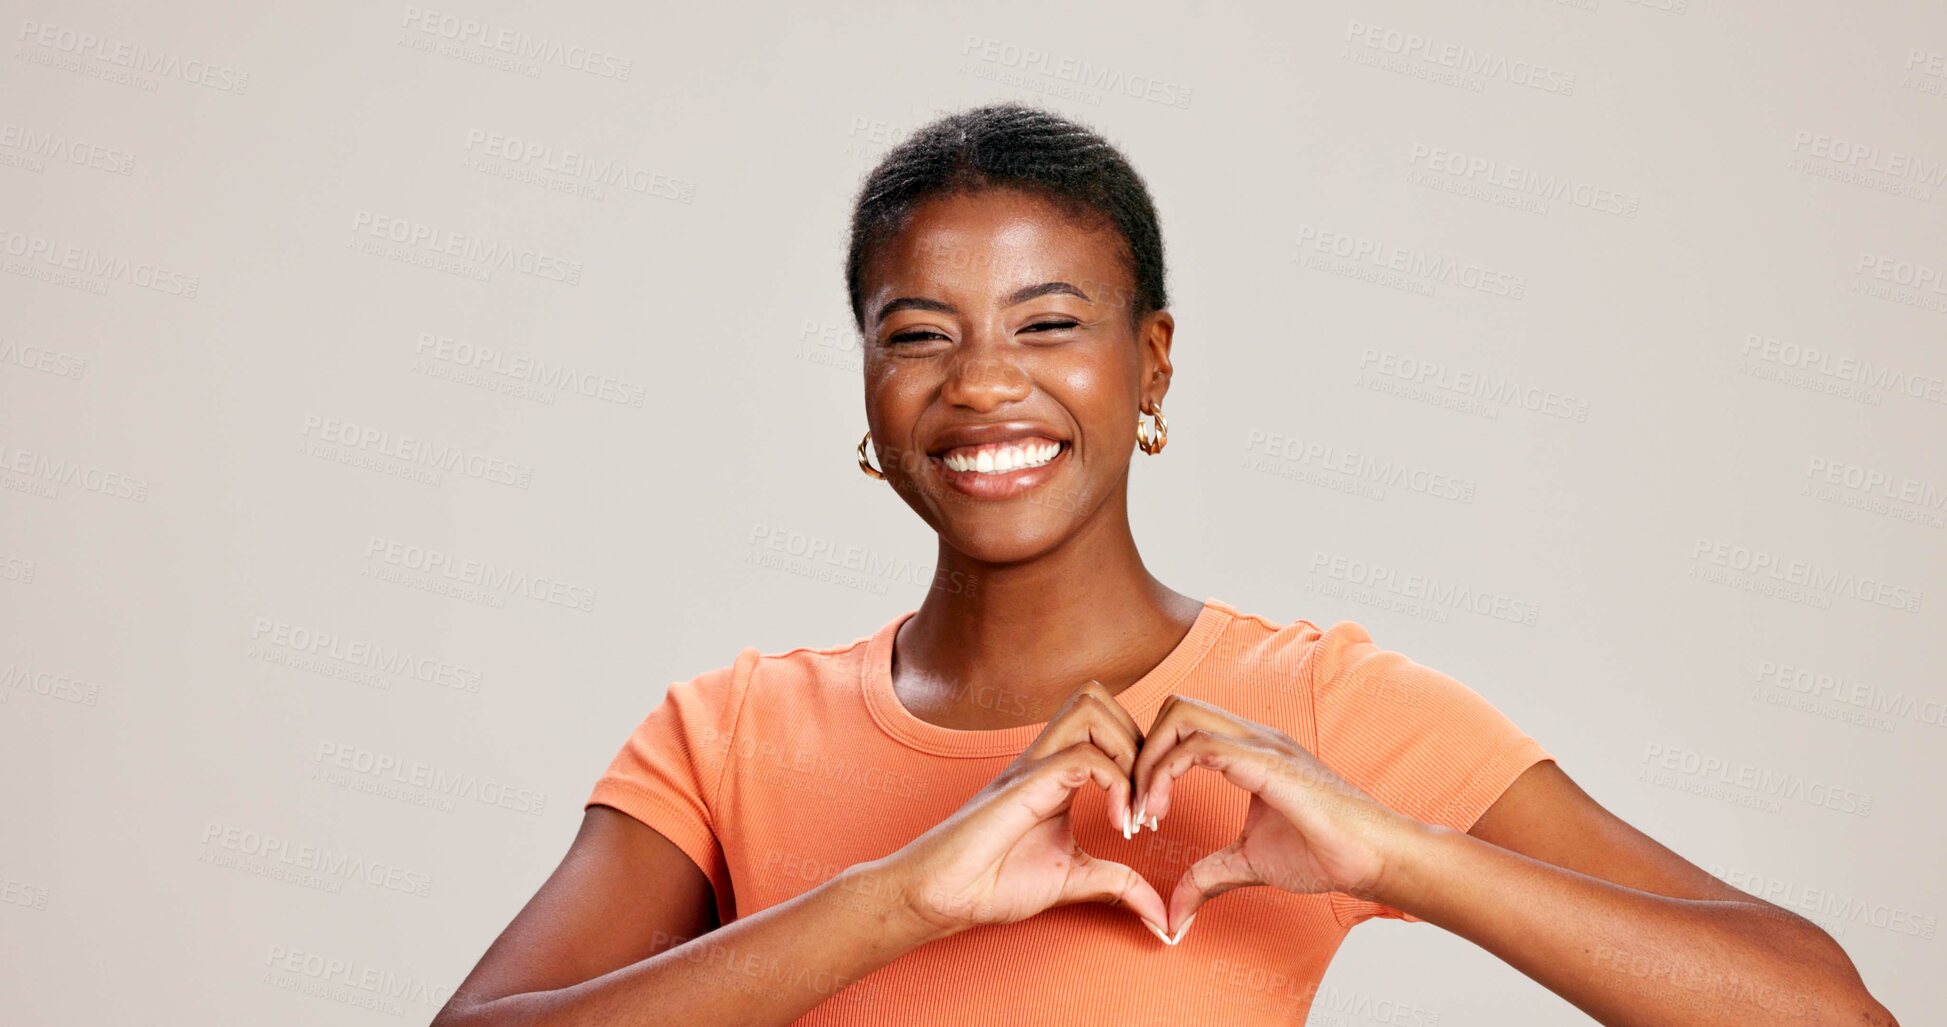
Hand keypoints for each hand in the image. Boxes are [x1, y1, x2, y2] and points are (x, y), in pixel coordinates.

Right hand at [885, 680, 1169, 942]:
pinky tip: (1119, 826)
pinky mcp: (1026, 785)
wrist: (942, 896)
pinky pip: (1084, 757)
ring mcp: (1033, 766)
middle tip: (1147, 802)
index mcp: (1055, 772)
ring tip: (1134, 806)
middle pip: (1099, 698)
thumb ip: (1118, 885)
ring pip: (1091, 706)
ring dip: (1128, 749)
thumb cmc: (994, 882)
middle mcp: (1044, 758)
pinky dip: (1117, 786)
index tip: (1149, 819)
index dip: (1140, 759)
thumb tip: (1160, 915)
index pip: (1106, 723)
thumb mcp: (1074, 879)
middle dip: (1139, 742)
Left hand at [1130, 695, 1419, 941]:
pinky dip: (1166, 774)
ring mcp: (1260, 744)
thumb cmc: (1325, 853)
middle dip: (1140, 751)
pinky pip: (1202, 746)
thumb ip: (1208, 876)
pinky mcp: (1268, 762)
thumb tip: (1176, 914)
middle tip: (1132, 807)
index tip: (1138, 814)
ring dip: (1147, 762)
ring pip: (1181, 715)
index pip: (1181, 724)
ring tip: (1143, 812)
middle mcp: (1252, 736)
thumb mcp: (1248, 863)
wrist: (1373, 858)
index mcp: (1248, 750)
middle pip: (1174, 706)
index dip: (1149, 761)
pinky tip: (1159, 812)